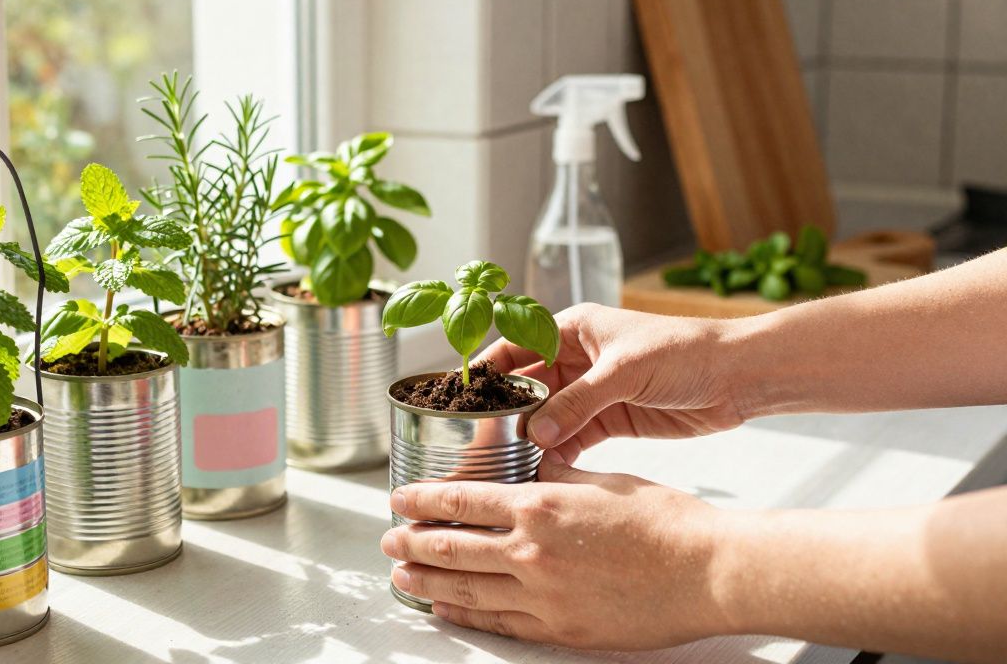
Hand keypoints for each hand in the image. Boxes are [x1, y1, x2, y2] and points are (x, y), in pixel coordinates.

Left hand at [380, 454, 731, 649]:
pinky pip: (499, 622)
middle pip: (451, 548)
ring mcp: (543, 595)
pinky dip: (466, 615)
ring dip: (426, 583)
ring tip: (402, 578)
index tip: (399, 501)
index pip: (460, 500)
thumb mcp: (602, 481)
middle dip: (411, 544)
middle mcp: (532, 551)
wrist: (707, 571)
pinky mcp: (560, 627)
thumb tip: (526, 468)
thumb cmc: (665, 522)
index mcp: (540, 505)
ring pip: (466, 589)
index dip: (421, 501)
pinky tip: (447, 610)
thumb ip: (555, 476)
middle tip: (388, 542)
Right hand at [479, 303, 747, 459]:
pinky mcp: (610, 420)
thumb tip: (535, 433)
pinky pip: (572, 438)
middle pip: (525, 386)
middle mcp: (575, 359)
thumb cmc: (685, 352)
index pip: (515, 346)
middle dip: (504, 412)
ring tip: (502, 462)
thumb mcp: (624, 372)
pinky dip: (557, 454)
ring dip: (529, 437)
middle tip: (476, 440)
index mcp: (572, 329)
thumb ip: (578, 402)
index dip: (487, 371)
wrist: (739, 376)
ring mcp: (592, 391)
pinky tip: (541, 471)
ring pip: (546, 417)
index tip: (459, 396)